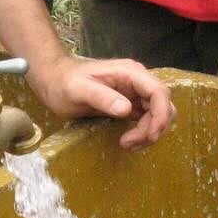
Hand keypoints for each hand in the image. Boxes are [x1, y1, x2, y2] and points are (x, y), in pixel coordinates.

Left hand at [26, 55, 176, 148]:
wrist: (55, 81)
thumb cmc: (64, 82)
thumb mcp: (79, 89)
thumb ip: (102, 97)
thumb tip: (126, 109)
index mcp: (130, 73)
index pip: (159, 92)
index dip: (160, 115)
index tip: (149, 135)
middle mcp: (138, 81)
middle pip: (163, 105)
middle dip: (154, 128)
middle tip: (129, 143)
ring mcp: (136, 93)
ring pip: (158, 114)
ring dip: (149, 133)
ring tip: (126, 144)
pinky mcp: (131, 105)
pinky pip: (148, 119)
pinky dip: (143, 133)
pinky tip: (128, 141)